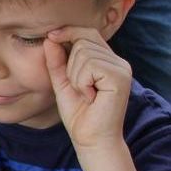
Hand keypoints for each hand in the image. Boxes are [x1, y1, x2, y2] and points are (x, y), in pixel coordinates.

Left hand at [44, 26, 131, 148]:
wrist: (90, 138)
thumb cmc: (78, 113)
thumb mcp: (62, 83)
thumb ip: (57, 61)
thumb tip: (50, 38)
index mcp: (106, 60)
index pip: (88, 33)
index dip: (68, 31)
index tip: (50, 36)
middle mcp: (117, 61)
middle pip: (84, 40)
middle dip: (69, 63)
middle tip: (77, 87)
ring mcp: (121, 68)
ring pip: (84, 53)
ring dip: (75, 76)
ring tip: (84, 93)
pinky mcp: (120, 77)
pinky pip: (90, 66)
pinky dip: (81, 82)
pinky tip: (90, 96)